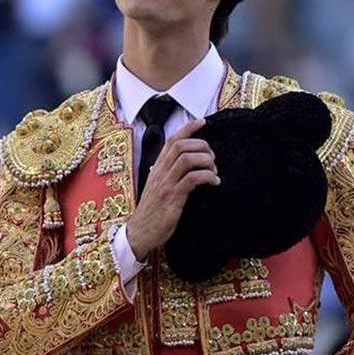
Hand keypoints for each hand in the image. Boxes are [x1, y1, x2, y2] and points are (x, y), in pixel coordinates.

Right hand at [126, 119, 219, 260]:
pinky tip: (214, 182)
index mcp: (157, 168)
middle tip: (212, 157)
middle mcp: (160, 172)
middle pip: (181, 145)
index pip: (172, 140)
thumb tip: (185, 165)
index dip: (188, 128)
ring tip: (214, 171)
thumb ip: (168, 174)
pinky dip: (207, 177)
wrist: (139, 232)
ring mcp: (166, 184)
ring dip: (206, 160)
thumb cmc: (152, 211)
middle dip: (201, 145)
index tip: (203, 122)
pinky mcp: (172, 198)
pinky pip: (192, 179)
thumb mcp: (158, 187)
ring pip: (187, 159)